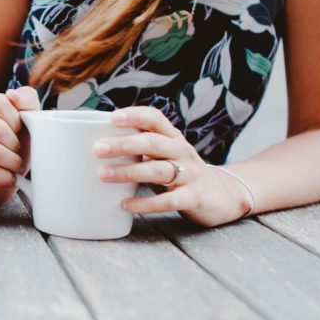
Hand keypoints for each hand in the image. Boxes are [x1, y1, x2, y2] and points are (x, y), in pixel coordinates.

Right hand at [0, 86, 38, 193]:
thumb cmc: (9, 142)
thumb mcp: (24, 118)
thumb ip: (26, 99)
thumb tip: (13, 94)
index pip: (0, 104)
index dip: (17, 121)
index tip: (20, 132)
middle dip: (14, 145)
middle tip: (19, 153)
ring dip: (11, 163)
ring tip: (15, 166)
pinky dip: (3, 177)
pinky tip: (8, 177)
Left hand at [94, 106, 252, 226]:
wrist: (223, 196)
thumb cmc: (181, 172)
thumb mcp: (165, 156)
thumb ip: (140, 149)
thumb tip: (96, 145)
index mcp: (172, 138)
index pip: (155, 118)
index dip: (134, 115)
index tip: (111, 118)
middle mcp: (182, 151)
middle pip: (152, 143)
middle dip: (123, 144)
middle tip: (97, 149)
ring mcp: (190, 174)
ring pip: (158, 170)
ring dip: (129, 172)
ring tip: (103, 175)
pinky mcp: (194, 197)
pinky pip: (169, 200)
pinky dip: (146, 203)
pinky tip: (126, 205)